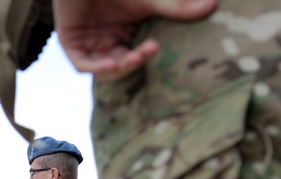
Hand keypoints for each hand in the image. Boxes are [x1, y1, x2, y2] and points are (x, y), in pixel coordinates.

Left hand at [53, 0, 216, 81]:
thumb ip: (175, 6)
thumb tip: (211, 5)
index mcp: (126, 35)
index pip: (136, 55)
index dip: (145, 57)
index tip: (157, 47)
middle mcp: (106, 43)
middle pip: (120, 65)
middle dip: (133, 64)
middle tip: (146, 52)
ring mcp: (87, 43)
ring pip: (101, 69)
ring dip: (116, 69)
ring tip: (130, 60)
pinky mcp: (69, 41)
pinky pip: (81, 64)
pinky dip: (95, 67)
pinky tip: (110, 64)